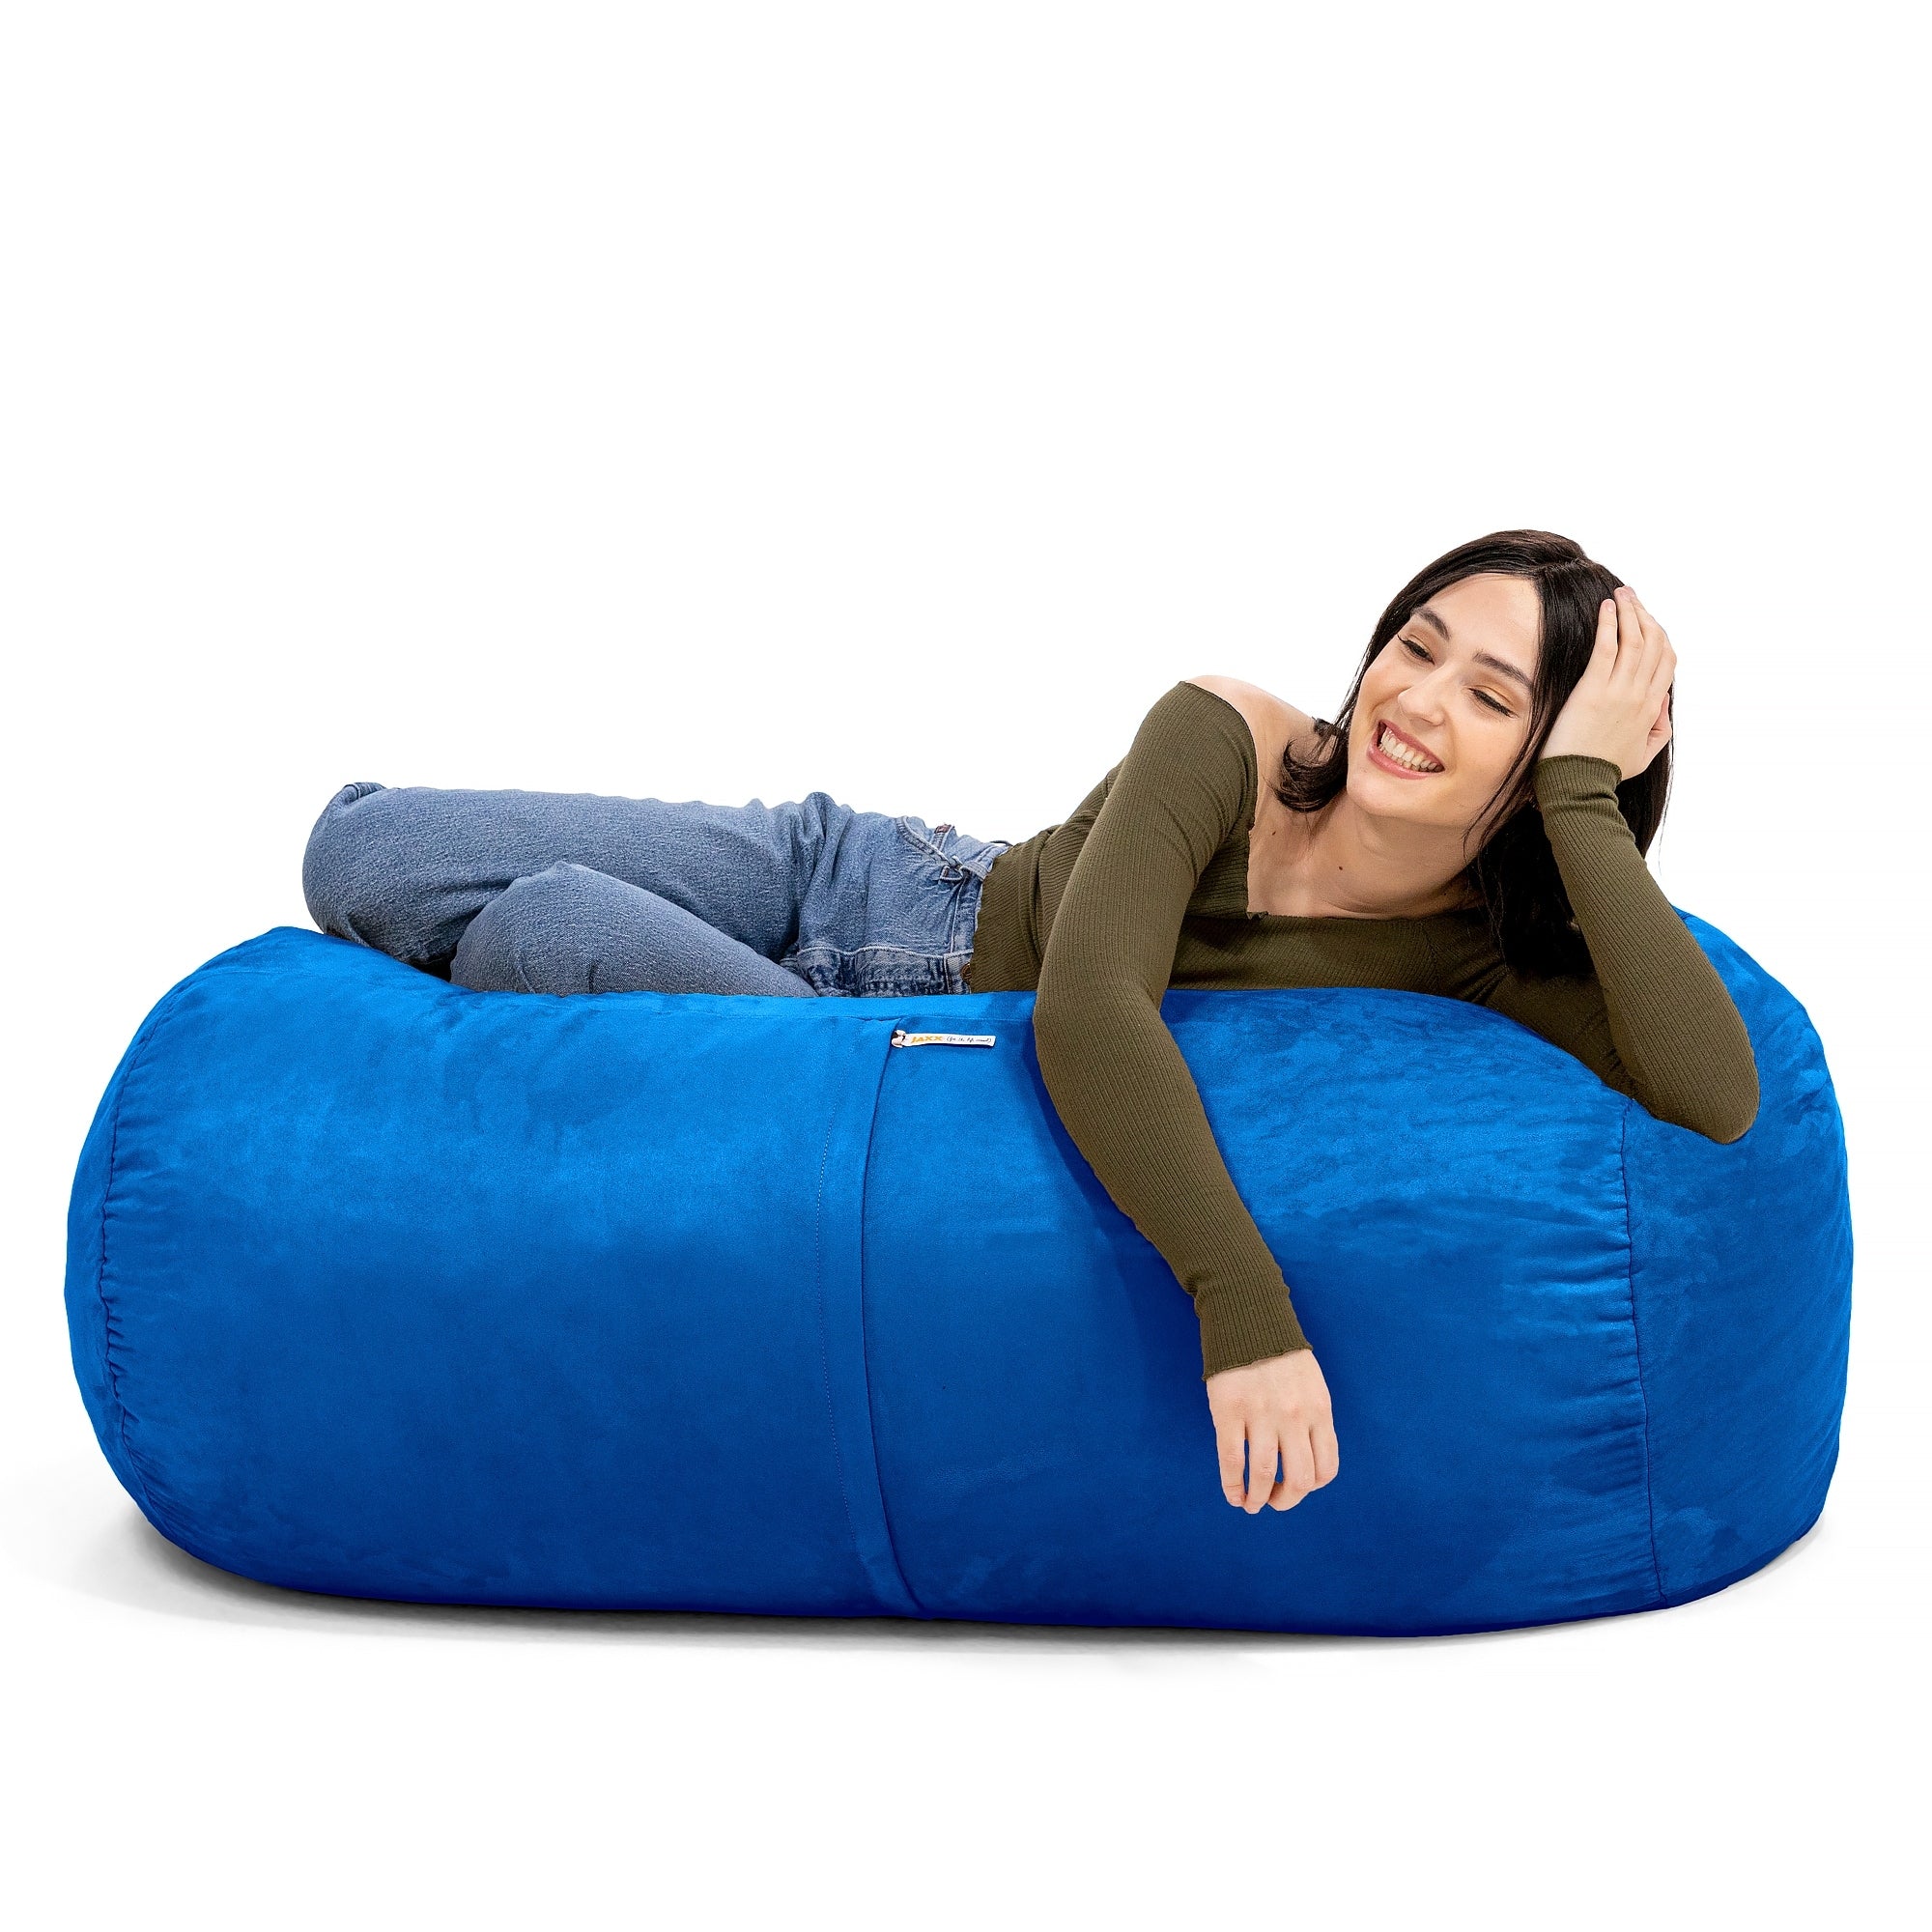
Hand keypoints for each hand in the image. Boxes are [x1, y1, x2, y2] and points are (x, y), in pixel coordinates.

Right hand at [1205, 1347, 1339, 1512]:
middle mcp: (1295, 1416)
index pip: (1326, 1468)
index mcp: (1319, 1411)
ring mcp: (1261, 1415)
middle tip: (1275, 1503)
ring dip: (1258, 1499)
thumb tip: (1306, 1459)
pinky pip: (1232, 1461)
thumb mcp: (1312, 1385)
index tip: (1297, 1488)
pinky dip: (1233, 1486)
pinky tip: (1233, 1494)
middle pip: (1300, 1479)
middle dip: (1287, 1500)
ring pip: (1265, 1475)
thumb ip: (1312, 1419)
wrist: (1248, 1318)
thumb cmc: (1279, 1355)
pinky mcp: (1230, 1411)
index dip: (1312, 1488)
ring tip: (1251, 1504)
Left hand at [1540, 584, 1675, 779]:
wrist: (1578, 783)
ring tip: (1620, 593)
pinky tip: (1606, 608)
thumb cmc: (1605, 771)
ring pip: (1634, 640)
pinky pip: (1607, 648)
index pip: (1666, 661)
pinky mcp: (1593, 690)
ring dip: (1629, 611)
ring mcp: (1619, 691)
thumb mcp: (1644, 755)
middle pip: (1653, 643)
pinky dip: (1609, 624)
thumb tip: (1663, 703)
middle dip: (1645, 614)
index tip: (1647, 619)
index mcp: (1652, 708)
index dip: (1660, 635)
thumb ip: (1659, 730)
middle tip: (1631, 595)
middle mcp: (1640, 695)